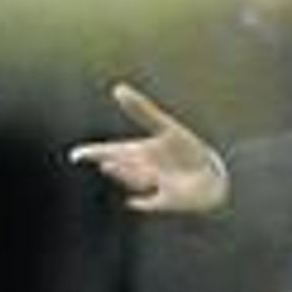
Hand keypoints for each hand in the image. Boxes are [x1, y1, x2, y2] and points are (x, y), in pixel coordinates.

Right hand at [69, 82, 228, 214]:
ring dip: (122, 173)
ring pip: (134, 179)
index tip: (76, 155)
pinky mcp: (168, 200)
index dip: (94, 152)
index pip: (114, 150)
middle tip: (89, 157)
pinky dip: (142, 203)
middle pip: (122, 164)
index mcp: (144, 150)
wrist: (216, 176)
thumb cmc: (191, 151)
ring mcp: (157, 184)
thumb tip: (118, 88)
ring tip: (107, 165)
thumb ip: (142, 110)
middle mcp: (148, 168)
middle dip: (107, 159)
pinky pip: (152, 203)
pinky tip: (131, 202)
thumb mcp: (166, 128)